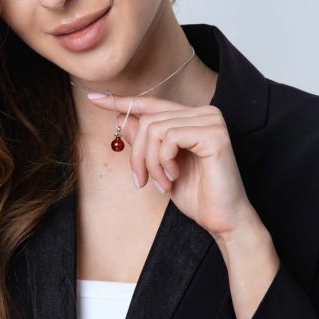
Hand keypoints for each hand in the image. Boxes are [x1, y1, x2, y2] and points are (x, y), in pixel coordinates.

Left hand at [86, 93, 260, 239]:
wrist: (223, 220)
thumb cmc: (197, 196)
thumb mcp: (160, 168)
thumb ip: (145, 142)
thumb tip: (122, 118)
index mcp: (192, 118)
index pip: (151, 104)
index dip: (122, 102)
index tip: (94, 99)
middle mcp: (204, 112)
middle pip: (147, 119)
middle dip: (137, 154)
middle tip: (141, 181)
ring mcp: (211, 120)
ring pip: (155, 129)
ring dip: (150, 162)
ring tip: (161, 183)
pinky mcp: (214, 134)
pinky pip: (169, 137)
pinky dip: (163, 161)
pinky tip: (174, 177)